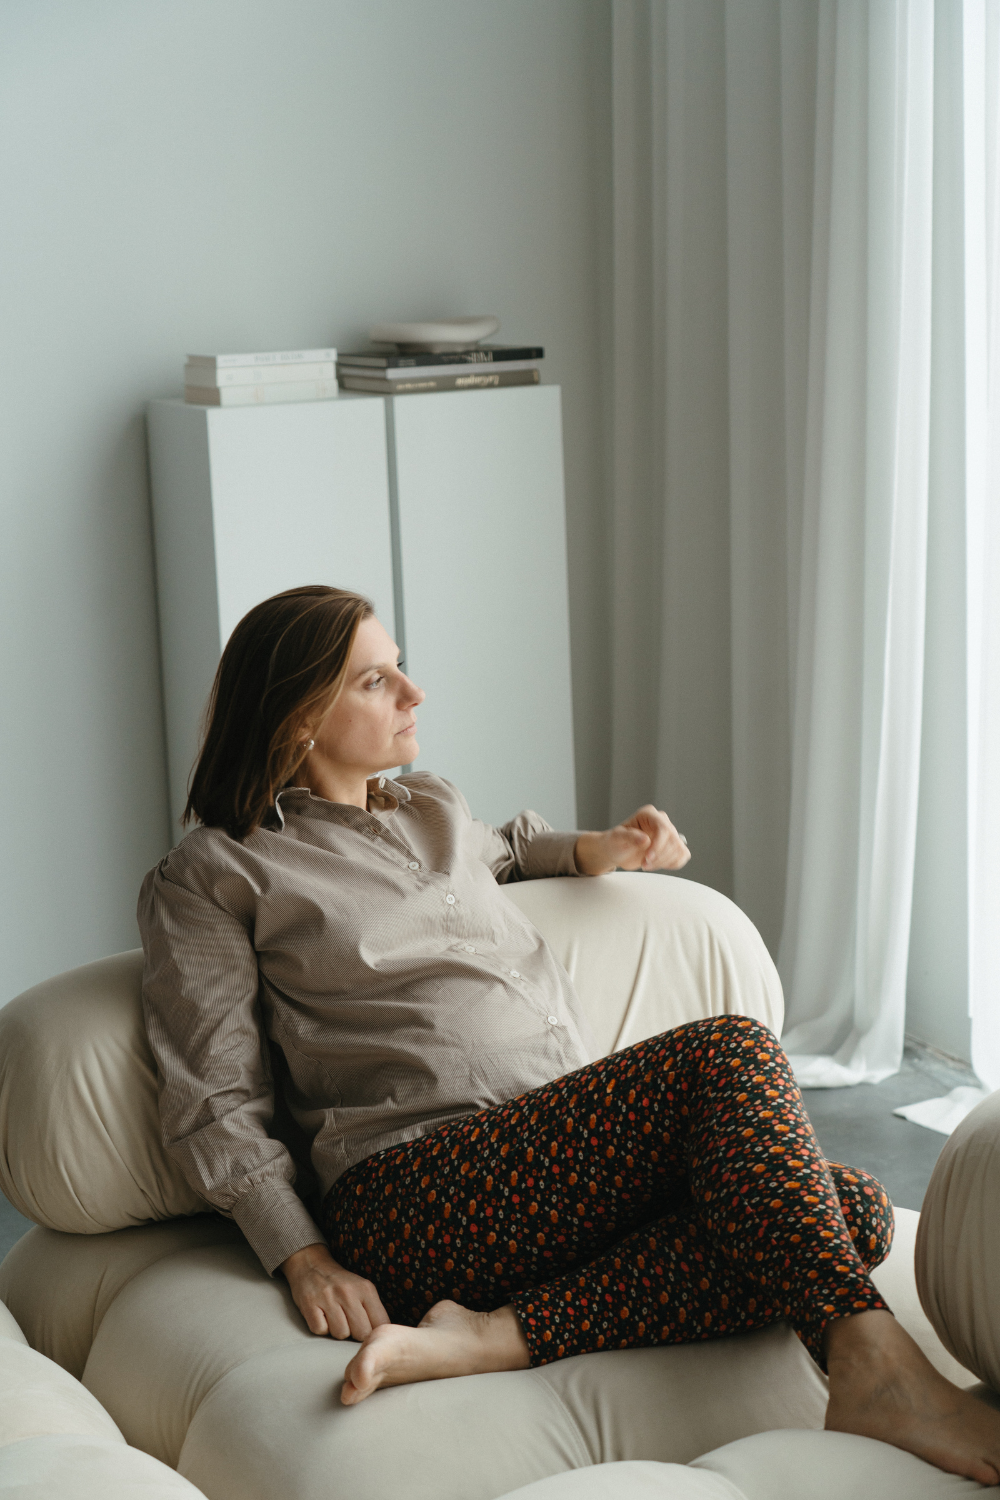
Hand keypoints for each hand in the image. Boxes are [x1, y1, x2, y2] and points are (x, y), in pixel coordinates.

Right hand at [281, 1242, 389, 1339]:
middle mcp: (348, 1292)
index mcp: (365, 1288)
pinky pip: (321, 1331)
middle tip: (348, 1322)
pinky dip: (321, 1327)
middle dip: (355, 1333)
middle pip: (361, 1333)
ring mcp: (328, 1297)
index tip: (367, 1329)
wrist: (312, 1265)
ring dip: (337, 1330)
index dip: (374, 1332)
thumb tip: (383, 1337)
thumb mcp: (363, 1289)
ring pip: (341, 1334)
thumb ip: (374, 1310)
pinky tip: (321, 1315)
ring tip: (334, 1316)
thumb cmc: (341, 1284)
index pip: (380, 1323)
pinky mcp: (310, 1304)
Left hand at [574, 805, 690, 875]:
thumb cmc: (615, 842)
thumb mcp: (616, 838)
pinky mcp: (673, 845)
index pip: (663, 828)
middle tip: (644, 864)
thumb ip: (629, 837)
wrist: (618, 851)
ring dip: (664, 862)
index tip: (647, 858)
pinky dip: (671, 864)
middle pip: (673, 840)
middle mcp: (662, 821)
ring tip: (647, 864)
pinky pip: (682, 856)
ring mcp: (669, 833)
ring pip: (679, 849)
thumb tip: (645, 839)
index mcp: (648, 814)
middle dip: (659, 857)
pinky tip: (656, 864)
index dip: (658, 845)